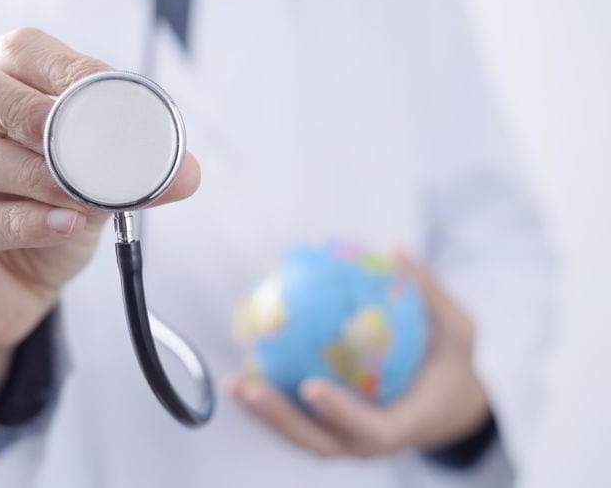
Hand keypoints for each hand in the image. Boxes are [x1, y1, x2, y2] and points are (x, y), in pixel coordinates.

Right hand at [0, 28, 200, 405]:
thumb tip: (187, 172)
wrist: (10, 291)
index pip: (16, 51)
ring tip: (80, 195)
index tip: (116, 99)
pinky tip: (62, 226)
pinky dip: (16, 222)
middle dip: (22, 105)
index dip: (67, 70)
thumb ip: (128, 174)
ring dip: (30, 174)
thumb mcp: (91, 191)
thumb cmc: (43, 219)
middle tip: (71, 134)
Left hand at [228, 251, 488, 457]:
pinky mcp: (329, 430)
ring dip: (263, 414)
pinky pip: (296, 417)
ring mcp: (346, 439)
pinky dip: (269, 398)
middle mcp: (369, 441)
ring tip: (231, 381)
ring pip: (299, 435)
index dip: (340, 413)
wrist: (448, 405)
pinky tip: (244, 364)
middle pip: (319, 442)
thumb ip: (430, 294)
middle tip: (247, 385)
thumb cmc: (452, 364)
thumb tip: (396, 247)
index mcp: (405, 425)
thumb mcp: (459, 329)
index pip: (371, 430)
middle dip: (280, 419)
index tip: (311, 387)